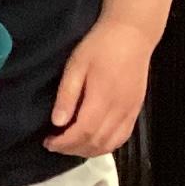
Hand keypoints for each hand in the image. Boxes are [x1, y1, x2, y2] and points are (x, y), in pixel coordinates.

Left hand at [49, 21, 153, 157]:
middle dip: (72, 149)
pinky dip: (106, 146)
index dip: (64, 143)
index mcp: (102, 98)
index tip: (48, 142)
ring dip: (88, 151)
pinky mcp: (136, 110)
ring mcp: (130, 112)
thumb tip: (57, 122)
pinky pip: (122, 138)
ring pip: (110, 144)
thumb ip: (67, 94)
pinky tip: (93, 142)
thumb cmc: (101, 45)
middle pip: (95, 142)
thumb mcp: (77, 64)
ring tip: (71, 145)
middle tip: (55, 144)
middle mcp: (119, 110)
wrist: (133, 34)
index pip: (82, 132)